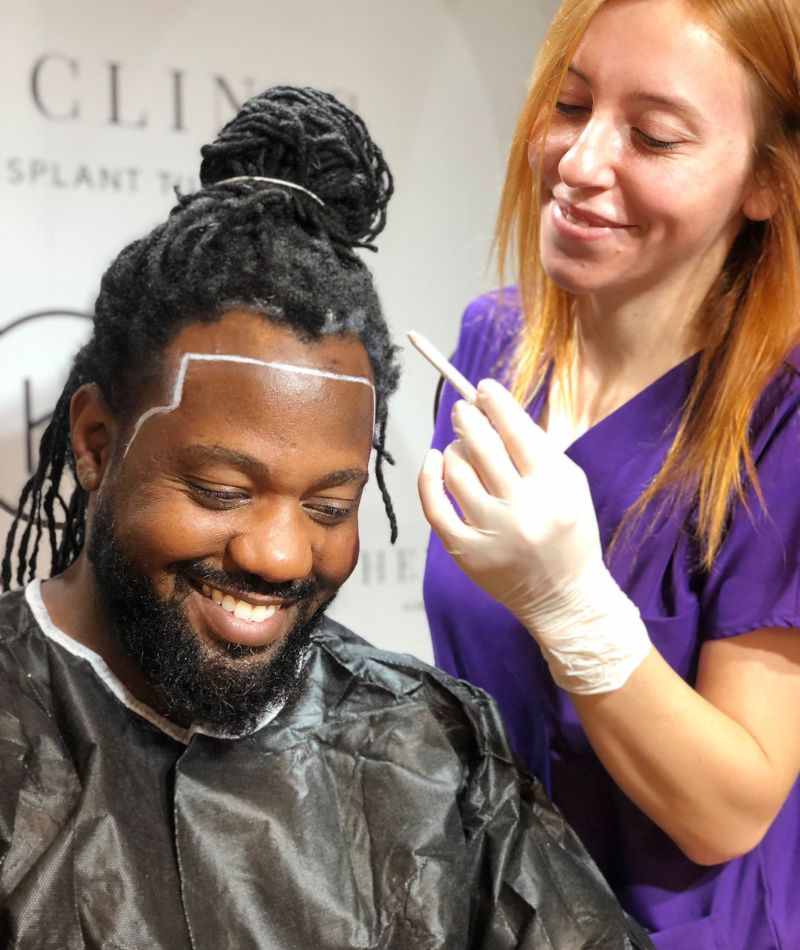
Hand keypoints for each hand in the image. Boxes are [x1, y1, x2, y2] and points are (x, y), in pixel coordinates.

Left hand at [419, 378, 649, 692]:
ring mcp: (491, 533)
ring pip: (455, 470)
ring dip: (453, 448)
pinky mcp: (466, 552)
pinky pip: (434, 505)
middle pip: (481, 445)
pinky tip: (434, 461)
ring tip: (461, 446)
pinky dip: (429, 476)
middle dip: (467, 418)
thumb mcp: (569, 484)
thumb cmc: (567, 531)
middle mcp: (522, 509)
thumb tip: (493, 407)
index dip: (495, 402)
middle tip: (462, 410)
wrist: (565, 597)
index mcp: (554, 487)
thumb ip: (536, 446)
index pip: (517, 430)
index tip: (482, 388)